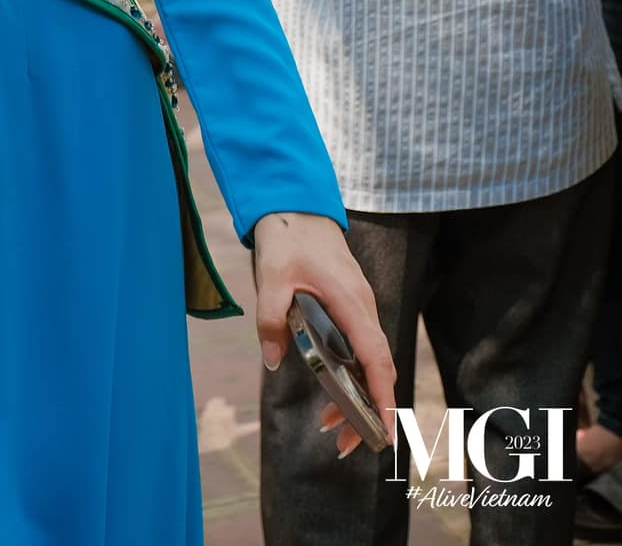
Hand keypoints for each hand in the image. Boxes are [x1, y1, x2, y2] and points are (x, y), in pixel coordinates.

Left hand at [252, 211, 395, 458]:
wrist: (296, 208)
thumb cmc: (288, 238)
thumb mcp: (271, 278)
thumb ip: (271, 319)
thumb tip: (274, 362)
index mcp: (352, 303)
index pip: (376, 359)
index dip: (382, 397)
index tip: (384, 432)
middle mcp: (363, 309)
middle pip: (378, 370)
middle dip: (369, 411)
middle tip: (344, 446)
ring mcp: (359, 309)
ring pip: (370, 362)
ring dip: (357, 397)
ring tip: (330, 428)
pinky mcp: (350, 308)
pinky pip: (359, 349)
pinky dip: (351, 376)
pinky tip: (330, 392)